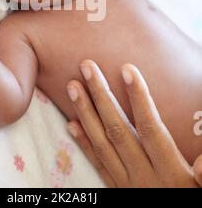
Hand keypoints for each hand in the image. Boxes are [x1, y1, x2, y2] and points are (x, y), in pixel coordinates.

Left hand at [66, 61, 200, 187]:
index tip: (127, 69)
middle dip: (101, 95)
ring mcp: (127, 183)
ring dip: (85, 112)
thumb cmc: (192, 200)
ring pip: (102, 144)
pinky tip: (71, 124)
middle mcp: (144, 176)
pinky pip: (97, 166)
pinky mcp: (117, 191)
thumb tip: (201, 163)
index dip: (138, 98)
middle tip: (86, 66)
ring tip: (72, 86)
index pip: (149, 128)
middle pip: (117, 129)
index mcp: (170, 172)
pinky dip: (83, 143)